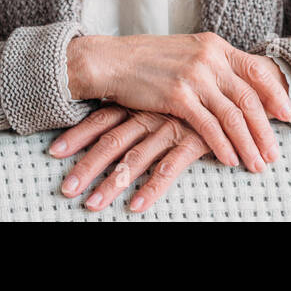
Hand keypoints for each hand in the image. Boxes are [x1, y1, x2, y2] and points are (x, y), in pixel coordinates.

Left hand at [49, 103, 213, 212]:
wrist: (237, 84)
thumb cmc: (196, 94)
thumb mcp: (163, 95)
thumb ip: (140, 106)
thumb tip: (110, 121)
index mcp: (140, 102)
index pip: (101, 118)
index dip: (77, 135)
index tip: (53, 152)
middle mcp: (150, 114)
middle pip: (111, 142)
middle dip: (87, 167)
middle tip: (66, 190)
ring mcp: (171, 128)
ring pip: (135, 158)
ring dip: (112, 184)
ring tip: (93, 205)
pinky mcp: (193, 141)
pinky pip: (169, 168)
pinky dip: (151, 188)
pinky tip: (136, 206)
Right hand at [66, 31, 290, 173]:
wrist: (112, 61)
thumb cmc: (149, 61)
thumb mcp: (188, 53)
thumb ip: (214, 67)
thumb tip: (238, 89)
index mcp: (216, 46)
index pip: (257, 70)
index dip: (275, 94)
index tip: (286, 116)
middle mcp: (210, 59)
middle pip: (249, 98)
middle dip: (265, 129)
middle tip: (274, 153)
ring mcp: (195, 77)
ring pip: (233, 115)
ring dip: (248, 143)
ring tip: (257, 163)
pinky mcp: (178, 96)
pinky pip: (208, 126)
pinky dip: (222, 145)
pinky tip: (229, 160)